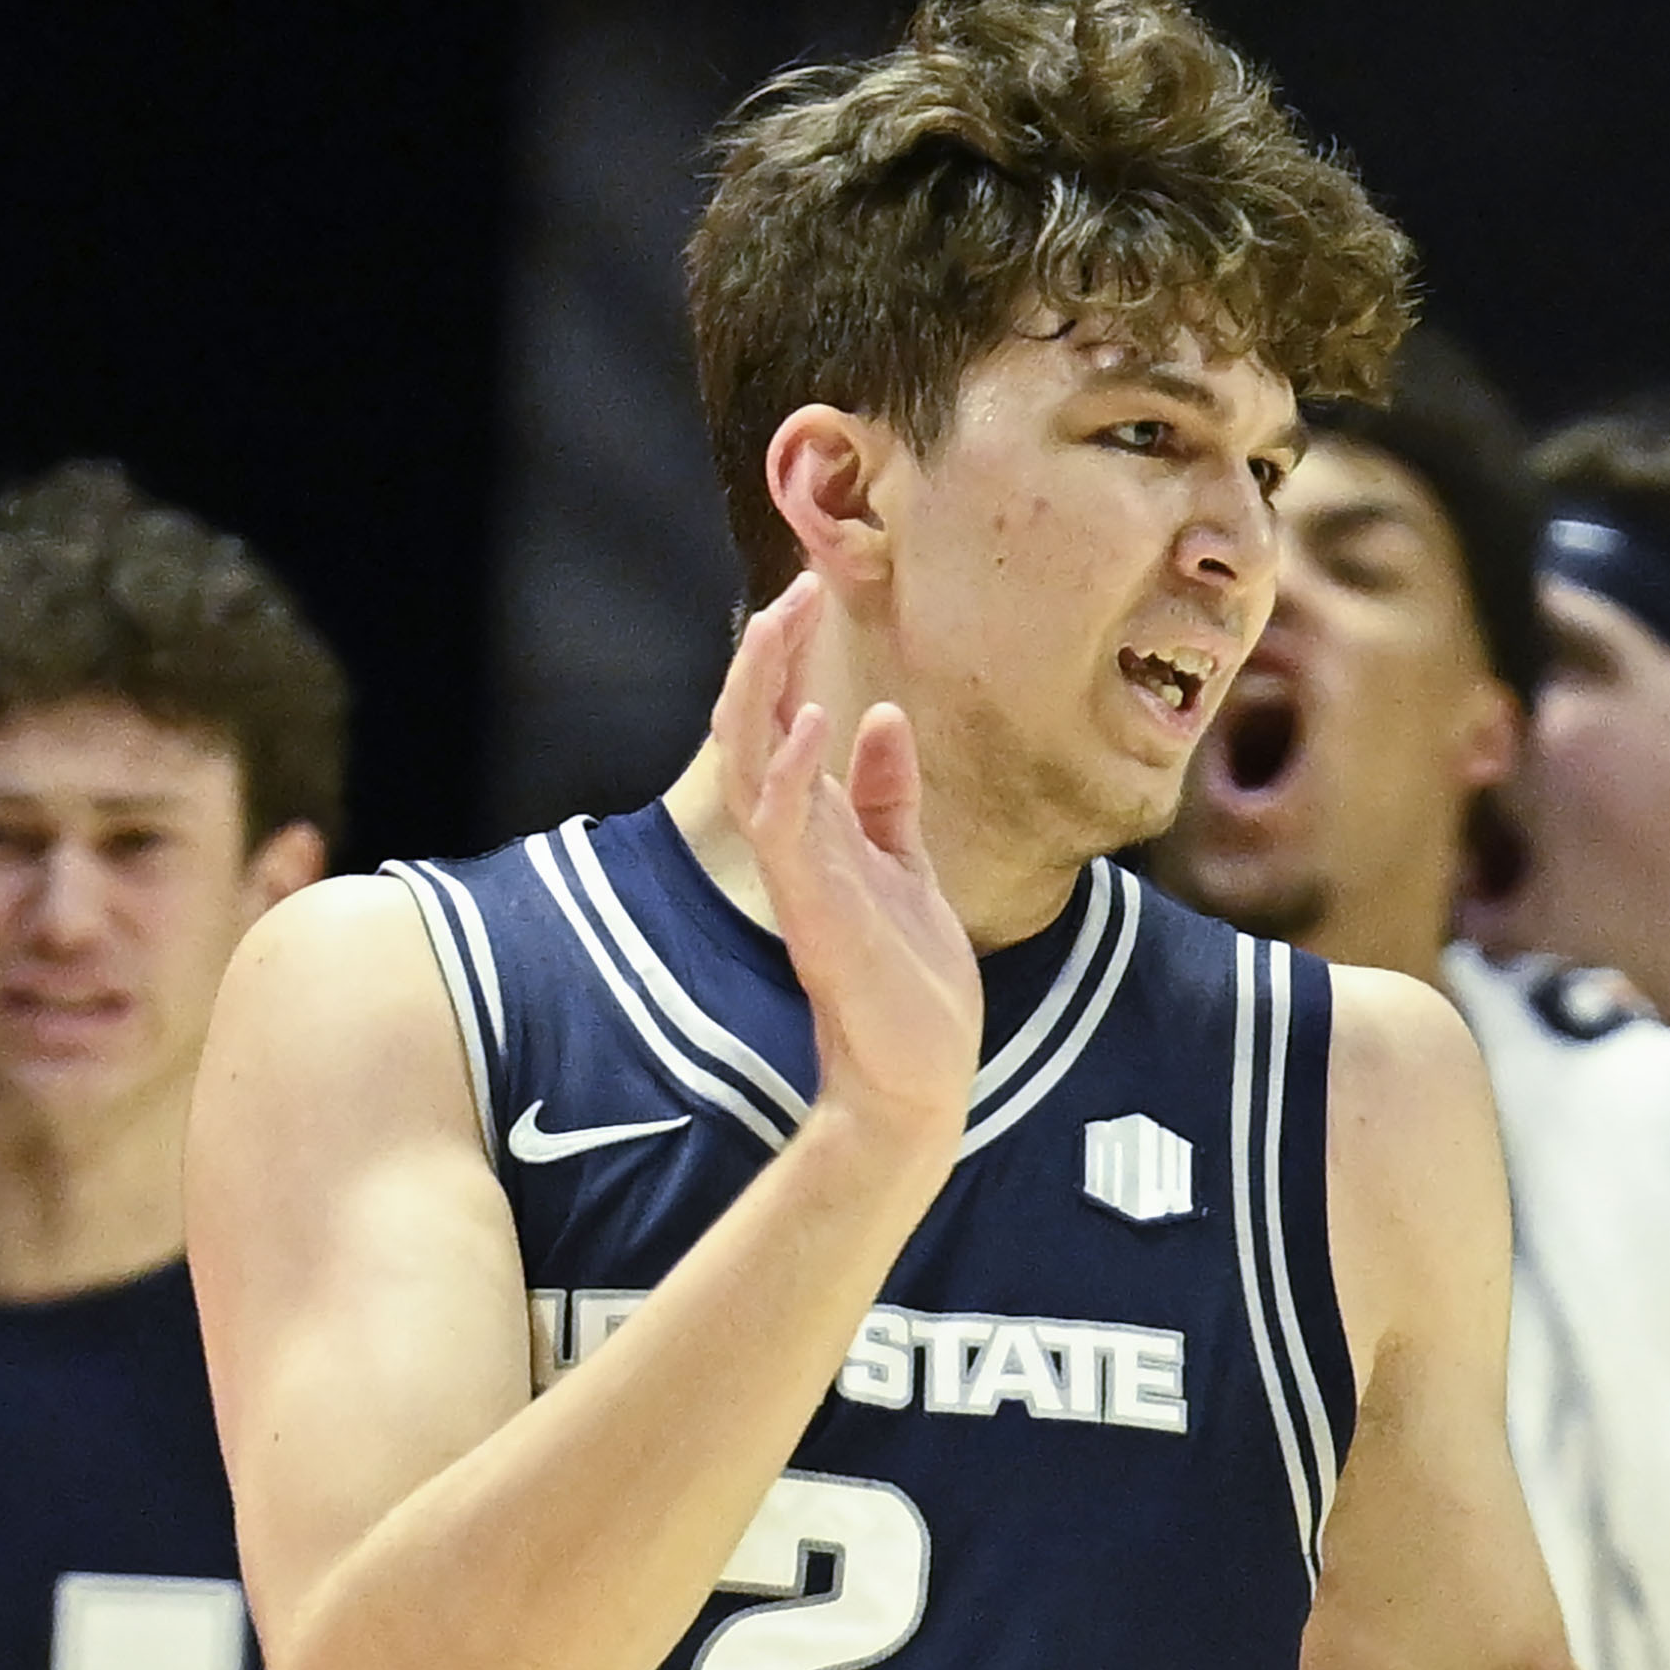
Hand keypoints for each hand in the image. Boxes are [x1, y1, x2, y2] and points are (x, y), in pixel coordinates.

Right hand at [717, 573, 980, 1161]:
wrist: (918, 1079)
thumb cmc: (911, 985)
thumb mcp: (910, 867)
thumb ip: (889, 797)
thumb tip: (882, 716)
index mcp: (816, 832)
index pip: (779, 728)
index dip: (783, 662)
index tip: (806, 592)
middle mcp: (795, 846)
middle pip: (751, 732)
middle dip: (765, 659)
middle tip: (789, 590)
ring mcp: (799, 876)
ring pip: (752, 765)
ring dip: (762, 693)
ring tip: (775, 625)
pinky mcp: (813, 909)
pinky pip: (786, 828)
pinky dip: (794, 772)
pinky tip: (813, 721)